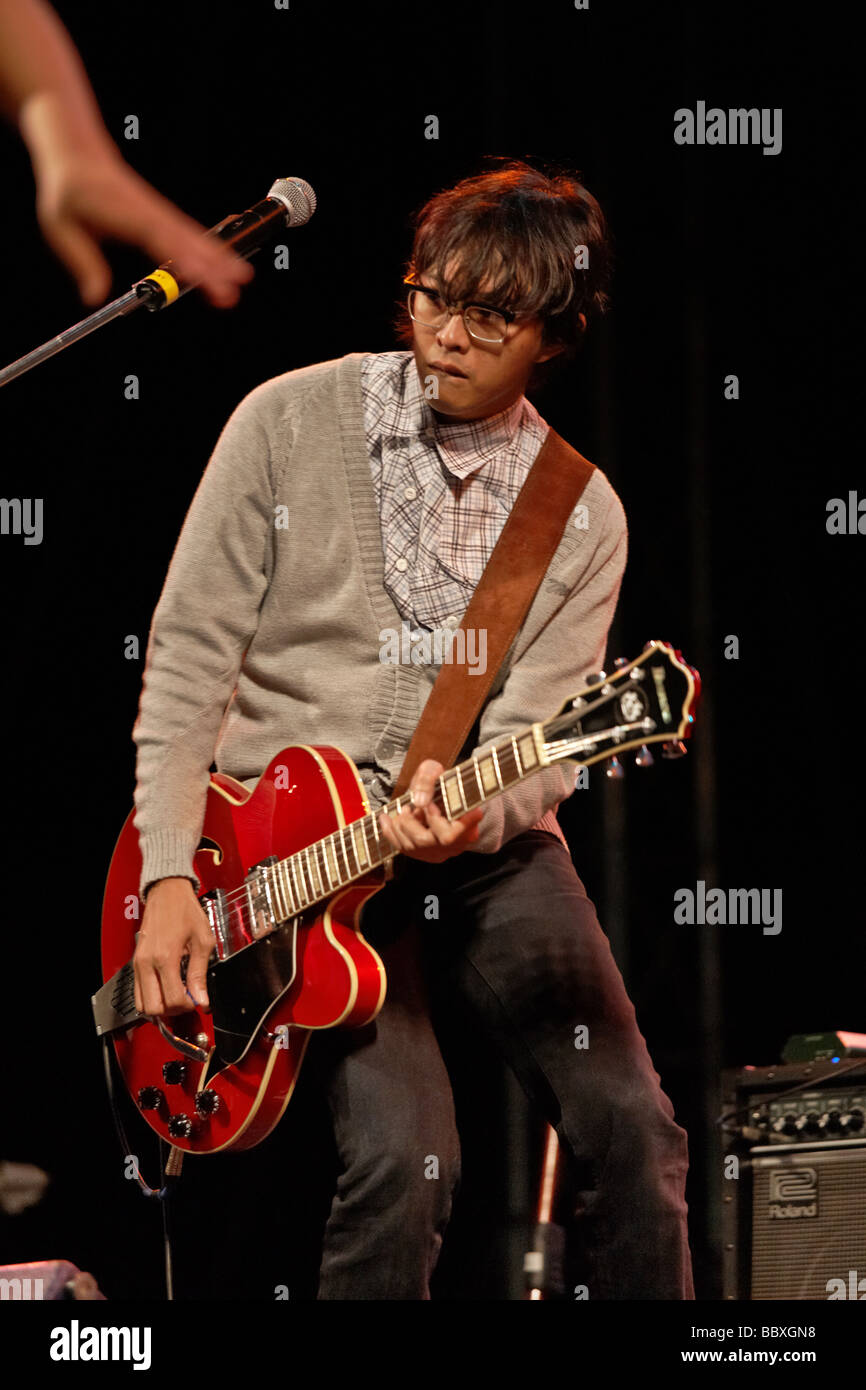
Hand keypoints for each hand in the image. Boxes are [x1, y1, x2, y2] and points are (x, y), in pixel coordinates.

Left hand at [32, 144, 253, 306]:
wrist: (76, 151)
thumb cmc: (67, 189)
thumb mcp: (60, 227)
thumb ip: (82, 261)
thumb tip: (94, 297)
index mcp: (123, 213)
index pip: (158, 239)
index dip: (181, 258)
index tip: (201, 277)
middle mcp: (148, 212)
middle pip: (186, 242)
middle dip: (212, 267)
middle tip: (232, 290)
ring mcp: (159, 212)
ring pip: (194, 237)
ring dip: (220, 258)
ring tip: (242, 279)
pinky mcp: (163, 215)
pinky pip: (190, 234)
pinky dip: (211, 249)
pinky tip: (228, 263)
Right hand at [133, 876, 214, 1017]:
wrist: (167, 893)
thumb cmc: (185, 911)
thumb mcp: (203, 940)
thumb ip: (200, 973)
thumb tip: (202, 998)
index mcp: (165, 957)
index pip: (173, 1000)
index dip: (188, 1005)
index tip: (198, 1000)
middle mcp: (148, 963)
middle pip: (154, 1008)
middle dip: (173, 1010)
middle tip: (187, 1000)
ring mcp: (139, 963)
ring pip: (142, 1003)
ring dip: (160, 1006)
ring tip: (177, 995)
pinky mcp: (136, 962)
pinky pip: (139, 991)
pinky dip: (152, 996)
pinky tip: (167, 988)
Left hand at [377, 759, 482, 863]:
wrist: (440, 796)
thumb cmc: (440, 783)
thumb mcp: (436, 770)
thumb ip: (428, 777)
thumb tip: (419, 800)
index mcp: (469, 818)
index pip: (458, 826)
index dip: (436, 819)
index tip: (429, 804)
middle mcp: (458, 839)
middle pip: (431, 840)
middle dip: (411, 822)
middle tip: (408, 807)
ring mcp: (442, 850)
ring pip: (416, 846)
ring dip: (400, 826)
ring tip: (402, 810)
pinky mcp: (427, 854)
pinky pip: (405, 850)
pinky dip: (391, 833)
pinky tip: (386, 820)